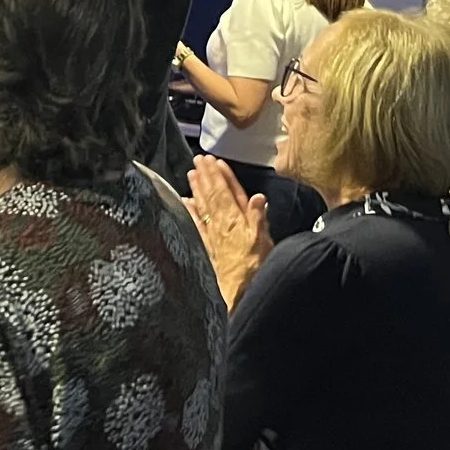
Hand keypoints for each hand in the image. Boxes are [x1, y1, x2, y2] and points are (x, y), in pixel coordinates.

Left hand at [185, 154, 271, 305]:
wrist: (240, 290)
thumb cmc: (253, 266)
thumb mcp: (263, 240)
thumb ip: (259, 217)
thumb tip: (258, 197)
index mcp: (235, 219)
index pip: (226, 191)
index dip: (220, 175)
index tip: (214, 160)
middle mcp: (221, 223)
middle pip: (212, 194)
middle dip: (206, 175)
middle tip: (199, 159)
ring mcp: (213, 234)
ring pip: (204, 205)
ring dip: (198, 188)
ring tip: (192, 173)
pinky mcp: (210, 245)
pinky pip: (198, 224)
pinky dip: (192, 211)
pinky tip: (186, 201)